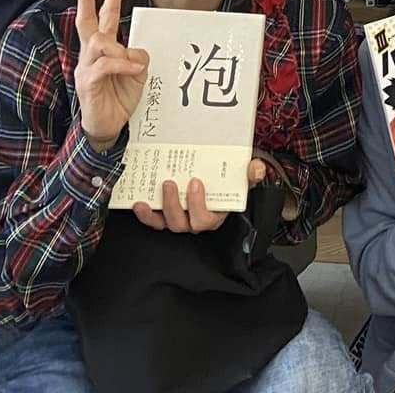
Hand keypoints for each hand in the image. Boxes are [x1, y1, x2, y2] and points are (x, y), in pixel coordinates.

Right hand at [74, 0, 149, 149]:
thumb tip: (135, 51)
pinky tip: (134, 71)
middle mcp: (91, 54)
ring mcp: (86, 67)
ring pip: (98, 41)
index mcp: (103, 49)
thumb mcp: (136, 73)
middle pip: (86, 21)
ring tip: (134, 65)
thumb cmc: (119, 98)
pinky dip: (122, 64)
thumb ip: (136, 55)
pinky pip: (104, 64)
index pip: (103, 16)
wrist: (108, 127)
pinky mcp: (87, 82)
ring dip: (120, 49)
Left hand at [133, 159, 266, 232]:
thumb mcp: (244, 175)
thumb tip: (254, 168)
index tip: (195, 182)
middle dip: (175, 205)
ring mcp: (180, 219)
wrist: (219, 178)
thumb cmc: (230, 181)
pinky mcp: (165, 215)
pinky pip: (155, 221)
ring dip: (160, 209)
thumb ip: (252, 172)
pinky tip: (140, 203)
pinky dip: (146, 215)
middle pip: (184, 224)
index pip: (207, 220)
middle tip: (171, 183)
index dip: (198, 206)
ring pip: (168, 224)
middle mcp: (196, 221)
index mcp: (215, 214)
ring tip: (158, 188)